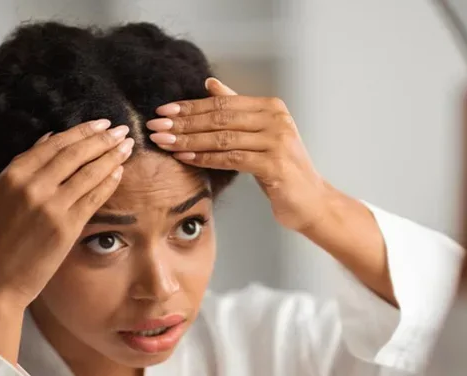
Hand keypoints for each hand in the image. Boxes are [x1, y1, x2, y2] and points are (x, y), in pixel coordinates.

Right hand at [0, 120, 133, 361]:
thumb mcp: (1, 196)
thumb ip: (25, 167)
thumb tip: (50, 138)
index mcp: (12, 176)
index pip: (54, 144)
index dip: (81, 132)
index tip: (100, 124)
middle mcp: (31, 187)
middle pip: (75, 154)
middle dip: (102, 139)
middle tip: (121, 130)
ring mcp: (50, 206)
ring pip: (88, 173)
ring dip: (111, 156)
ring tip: (127, 146)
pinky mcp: (66, 227)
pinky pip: (93, 198)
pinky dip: (108, 181)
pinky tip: (120, 171)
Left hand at [147, 78, 330, 231]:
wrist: (311, 201)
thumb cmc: (282, 169)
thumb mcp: (261, 135)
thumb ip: (238, 109)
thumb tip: (210, 84)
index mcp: (272, 107)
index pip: (223, 103)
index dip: (190, 106)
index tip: (163, 111)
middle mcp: (276, 120)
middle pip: (220, 117)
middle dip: (184, 123)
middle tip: (155, 126)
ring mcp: (277, 142)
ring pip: (223, 138)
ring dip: (189, 140)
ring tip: (164, 143)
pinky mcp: (275, 165)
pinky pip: (231, 159)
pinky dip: (205, 158)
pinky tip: (185, 158)